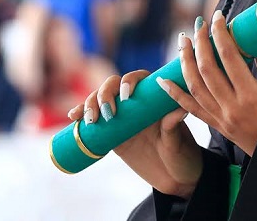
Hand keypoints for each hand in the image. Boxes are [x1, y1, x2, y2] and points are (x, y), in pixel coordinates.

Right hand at [67, 71, 202, 198]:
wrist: (175, 178)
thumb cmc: (183, 155)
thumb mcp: (179, 140)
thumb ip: (173, 125)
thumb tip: (180, 108)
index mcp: (154, 99)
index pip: (138, 78)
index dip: (129, 81)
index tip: (127, 96)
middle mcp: (136, 104)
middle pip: (113, 86)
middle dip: (104, 93)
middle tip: (107, 112)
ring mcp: (122, 118)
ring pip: (99, 101)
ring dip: (89, 103)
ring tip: (89, 119)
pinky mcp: (112, 135)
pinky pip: (94, 121)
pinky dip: (81, 116)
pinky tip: (73, 118)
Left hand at [157, 10, 256, 156]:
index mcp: (251, 95)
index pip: (230, 58)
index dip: (221, 34)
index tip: (218, 17)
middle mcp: (232, 107)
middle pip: (207, 69)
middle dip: (200, 43)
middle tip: (199, 25)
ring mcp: (221, 118)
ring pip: (194, 86)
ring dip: (185, 62)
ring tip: (183, 42)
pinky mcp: (216, 126)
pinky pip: (190, 108)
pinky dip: (175, 94)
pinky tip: (164, 80)